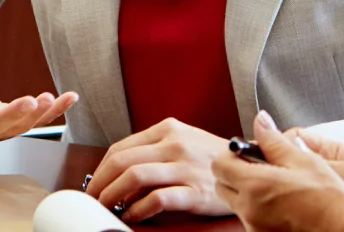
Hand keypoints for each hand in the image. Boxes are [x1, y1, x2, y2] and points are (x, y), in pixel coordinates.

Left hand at [85, 117, 231, 222]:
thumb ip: (154, 150)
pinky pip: (157, 200)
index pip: (120, 147)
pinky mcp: (195, 191)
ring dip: (112, 196)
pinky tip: (132, 215)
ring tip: (108, 207)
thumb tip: (120, 173)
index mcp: (168, 129)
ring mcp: (185, 167)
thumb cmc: (213, 157)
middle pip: (122, 162)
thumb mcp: (183, 141)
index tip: (94, 183)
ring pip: (134, 177)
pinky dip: (137, 210)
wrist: (250, 167)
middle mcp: (175, 144)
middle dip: (99, 184)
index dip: (100, 169)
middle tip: (92, 199)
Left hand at [212, 111, 343, 231]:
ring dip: (246, 191)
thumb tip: (261, 120)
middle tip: (259, 166)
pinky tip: (281, 202)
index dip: (231, 154)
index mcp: (256, 186)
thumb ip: (274, 140)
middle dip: (234, 173)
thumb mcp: (302, 160)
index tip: (246, 151)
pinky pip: (249, 218)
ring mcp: (254, 227)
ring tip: (275, 185)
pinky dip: (257, 208)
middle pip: (222, 186)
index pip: (219, 165)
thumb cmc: (328, 197)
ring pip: (235, 203)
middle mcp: (249, 210)